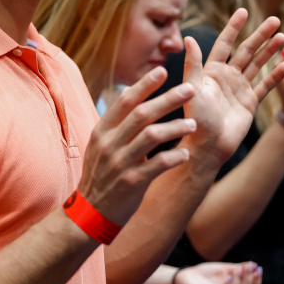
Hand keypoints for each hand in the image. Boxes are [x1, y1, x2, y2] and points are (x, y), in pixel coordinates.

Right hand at [79, 68, 198, 224]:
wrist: (90, 212)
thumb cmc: (103, 175)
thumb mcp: (102, 146)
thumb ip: (118, 125)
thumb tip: (135, 96)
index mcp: (102, 132)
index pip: (125, 101)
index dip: (144, 85)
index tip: (163, 71)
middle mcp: (110, 144)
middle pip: (142, 114)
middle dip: (168, 98)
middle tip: (191, 88)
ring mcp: (120, 163)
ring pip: (152, 136)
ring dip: (176, 127)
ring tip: (193, 123)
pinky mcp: (132, 182)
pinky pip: (158, 165)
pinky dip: (174, 157)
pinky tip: (187, 153)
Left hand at [175, 260, 261, 283]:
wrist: (186, 276)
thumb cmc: (206, 274)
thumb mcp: (225, 269)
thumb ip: (239, 269)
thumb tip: (254, 265)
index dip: (256, 283)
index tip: (258, 269)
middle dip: (249, 283)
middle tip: (249, 269)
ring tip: (238, 270)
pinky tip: (228, 277)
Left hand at [180, 9, 283, 164]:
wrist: (208, 146)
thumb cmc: (196, 120)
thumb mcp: (192, 90)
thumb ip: (192, 64)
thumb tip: (187, 37)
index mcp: (211, 72)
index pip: (224, 44)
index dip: (233, 27)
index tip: (243, 11)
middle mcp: (226, 77)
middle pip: (246, 51)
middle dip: (260, 35)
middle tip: (275, 19)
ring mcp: (239, 89)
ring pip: (257, 65)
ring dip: (270, 51)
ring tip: (282, 36)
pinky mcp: (250, 102)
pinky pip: (266, 85)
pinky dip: (276, 75)